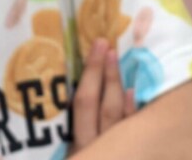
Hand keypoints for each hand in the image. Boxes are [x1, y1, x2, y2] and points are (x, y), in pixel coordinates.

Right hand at [69, 39, 136, 155]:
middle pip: (98, 103)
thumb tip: (57, 77)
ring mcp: (117, 151)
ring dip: (115, 84)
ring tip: (115, 57)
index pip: (82, 102)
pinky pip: (134, 133)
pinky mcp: (133, 154)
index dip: (88, 73)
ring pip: (116, 115)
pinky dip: (132, 112)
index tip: (92, 47)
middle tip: (103, 43)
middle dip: (101, 71)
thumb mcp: (62, 156)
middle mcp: (95, 145)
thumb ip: (64, 127)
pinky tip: (132, 92)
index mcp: (75, 144)